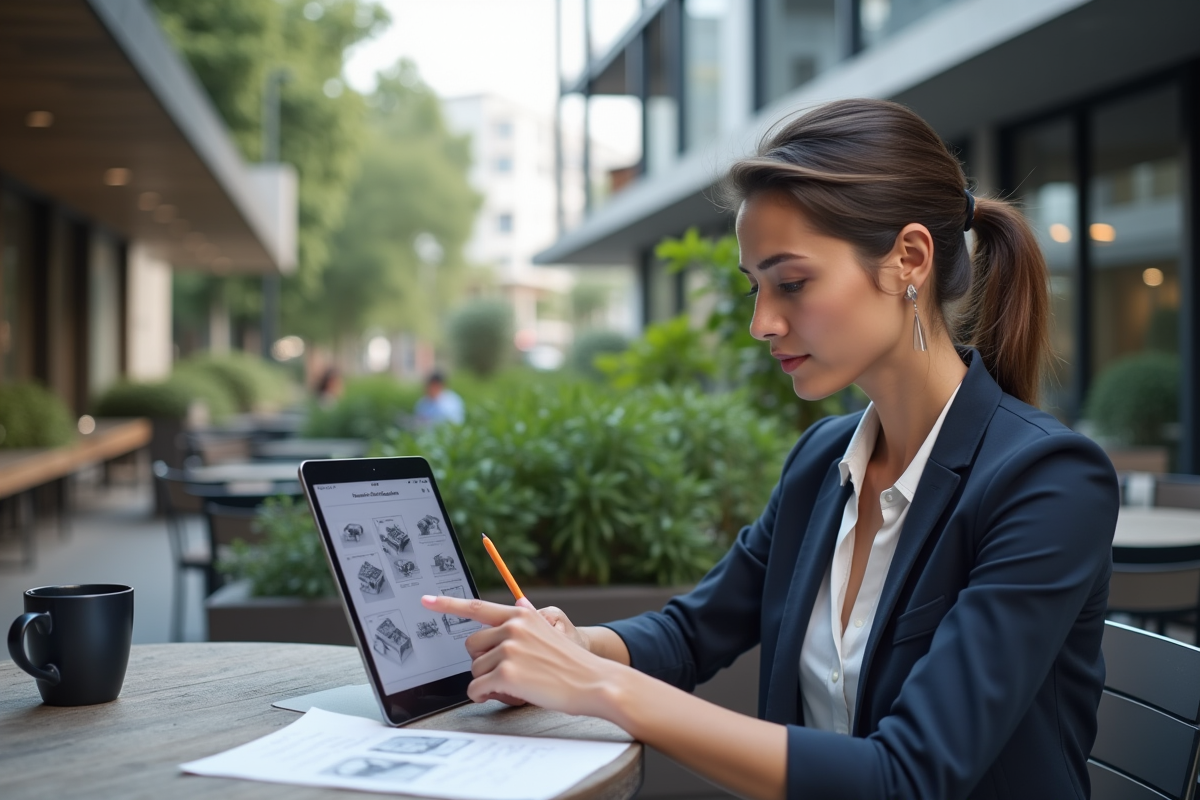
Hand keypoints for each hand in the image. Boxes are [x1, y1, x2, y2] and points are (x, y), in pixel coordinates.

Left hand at [420, 595, 618, 716]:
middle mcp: (513, 627)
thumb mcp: (551, 632)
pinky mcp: (507, 673)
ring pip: (475, 670)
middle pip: (471, 646)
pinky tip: (506, 696)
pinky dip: (485, 697)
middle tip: (505, 673)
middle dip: (483, 663)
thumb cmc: (573, 664)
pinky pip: (477, 689)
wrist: (595, 682)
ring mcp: (509, 649)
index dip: (447, 604)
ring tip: (516, 685)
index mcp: (521, 615)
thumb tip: (519, 604)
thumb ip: (529, 621)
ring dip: (489, 682)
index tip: (426, 600)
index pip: (477, 607)